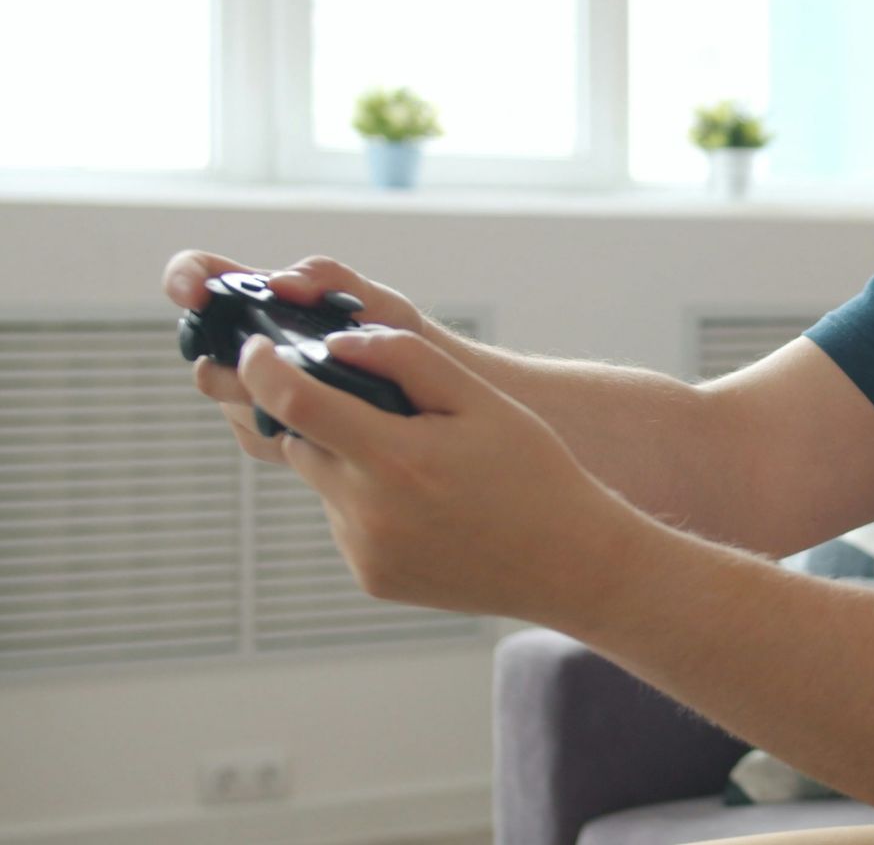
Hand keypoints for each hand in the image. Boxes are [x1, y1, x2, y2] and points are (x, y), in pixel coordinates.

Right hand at [162, 250, 432, 463]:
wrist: (431, 399)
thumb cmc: (399, 337)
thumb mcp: (376, 300)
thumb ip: (331, 278)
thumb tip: (279, 285)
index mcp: (265, 302)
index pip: (201, 277)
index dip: (185, 278)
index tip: (193, 293)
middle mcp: (251, 347)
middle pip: (210, 357)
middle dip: (237, 368)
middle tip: (284, 369)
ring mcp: (258, 391)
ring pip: (233, 402)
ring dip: (267, 402)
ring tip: (322, 398)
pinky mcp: (276, 431)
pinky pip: (259, 437)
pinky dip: (287, 432)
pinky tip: (323, 428)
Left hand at [233, 326, 640, 622]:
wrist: (570, 563)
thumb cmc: (535, 473)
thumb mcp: (482, 400)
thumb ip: (407, 359)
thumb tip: (338, 344)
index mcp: (396, 457)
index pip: (295, 402)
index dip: (263, 368)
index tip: (256, 348)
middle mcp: (369, 511)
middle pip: (301, 442)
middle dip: (323, 416)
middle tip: (383, 412)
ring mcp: (366, 551)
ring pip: (324, 483)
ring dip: (348, 461)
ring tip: (422, 467)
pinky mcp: (371, 577)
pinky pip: (346, 522)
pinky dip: (368, 503)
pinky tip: (427, 506)